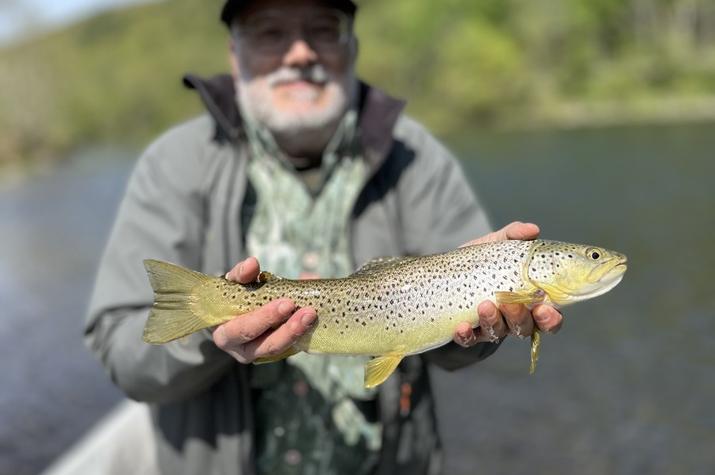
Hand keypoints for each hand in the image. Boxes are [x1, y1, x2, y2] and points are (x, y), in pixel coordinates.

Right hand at [212, 257, 316, 362]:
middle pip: (266, 344)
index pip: (242, 330)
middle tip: (306, 311)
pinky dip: (303, 334)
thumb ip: (241, 274)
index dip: (264, 318)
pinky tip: (314, 321)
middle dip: (287, 329)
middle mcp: (242, 351)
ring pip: (280, 349)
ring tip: (311, 315)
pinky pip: (291, 348)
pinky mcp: (277, 353)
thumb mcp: (234, 284)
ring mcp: (261, 354)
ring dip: (297, 332)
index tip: (286, 303)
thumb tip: (252, 264)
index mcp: (225, 335)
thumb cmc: (234, 296)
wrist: (239, 310)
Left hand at [453, 221, 563, 346]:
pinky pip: (469, 340)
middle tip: (510, 303)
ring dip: (493, 321)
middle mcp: (513, 318)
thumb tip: (532, 229)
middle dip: (520, 318)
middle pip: (524, 327)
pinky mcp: (468, 331)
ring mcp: (491, 326)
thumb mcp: (498, 244)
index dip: (551, 319)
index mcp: (529, 300)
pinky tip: (462, 327)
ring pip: (497, 333)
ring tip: (484, 305)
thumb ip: (515, 235)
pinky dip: (466, 335)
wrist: (449, 271)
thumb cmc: (483, 259)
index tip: (546, 309)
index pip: (549, 318)